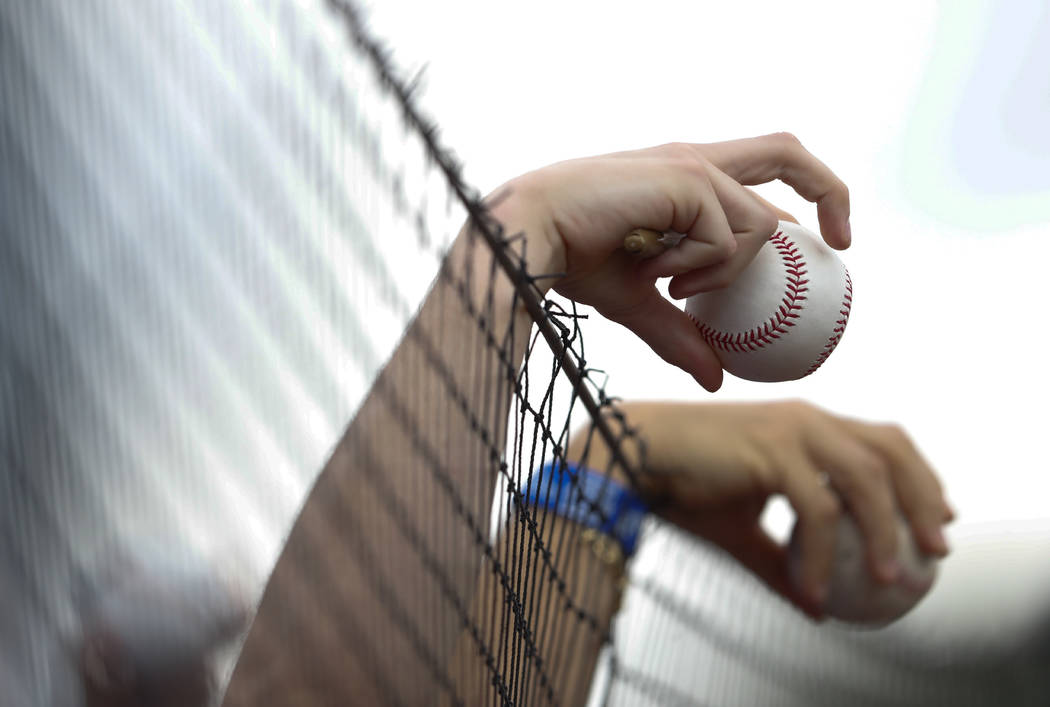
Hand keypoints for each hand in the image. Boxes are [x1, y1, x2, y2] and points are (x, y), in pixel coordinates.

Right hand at [487, 134, 850, 391]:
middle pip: (786, 149)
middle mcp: (694, 159)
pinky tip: (660, 276)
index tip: (821, 245)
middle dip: (828, 190)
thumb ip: (678, 333)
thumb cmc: (570, 259)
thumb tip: (716, 379)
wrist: (528, 236)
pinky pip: (727, 241)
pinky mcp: (685, 177)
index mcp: (684, 176)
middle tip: (840, 246)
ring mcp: (691, 164)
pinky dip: (703, 271)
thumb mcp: (636, 302)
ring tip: (674, 288)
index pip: (761, 165)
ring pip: (759, 225)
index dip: (802, 195)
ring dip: (727, 272)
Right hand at [613, 400, 952, 617]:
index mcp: (806, 426)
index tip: (937, 519)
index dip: (919, 476)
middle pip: (890, 448)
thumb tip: (817, 607)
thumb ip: (784, 561)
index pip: (882, 441)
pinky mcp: (771, 449)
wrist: (636, 459)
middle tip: (935, 549)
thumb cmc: (684, 487)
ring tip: (889, 579)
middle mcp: (807, 419)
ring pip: (866, 476)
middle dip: (922, 498)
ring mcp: (791, 429)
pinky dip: (822, 553)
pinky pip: (816, 508)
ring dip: (884, 530)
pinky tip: (815, 588)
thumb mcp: (744, 532)